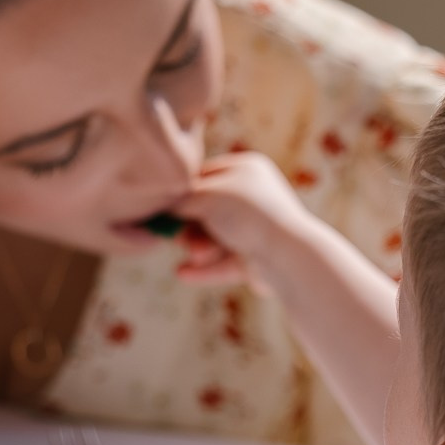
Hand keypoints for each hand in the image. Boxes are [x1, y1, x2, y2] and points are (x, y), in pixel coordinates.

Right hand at [173, 151, 316, 295]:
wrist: (288, 255)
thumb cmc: (248, 215)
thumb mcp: (205, 196)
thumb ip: (179, 199)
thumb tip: (156, 206)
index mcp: (246, 170)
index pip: (204, 176)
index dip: (182, 192)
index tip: (159, 206)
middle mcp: (252, 197)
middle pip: (206, 211)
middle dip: (190, 227)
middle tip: (176, 237)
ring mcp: (255, 229)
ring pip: (214, 239)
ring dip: (199, 248)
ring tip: (195, 256)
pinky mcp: (256, 259)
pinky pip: (224, 264)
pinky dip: (204, 270)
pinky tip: (182, 274)